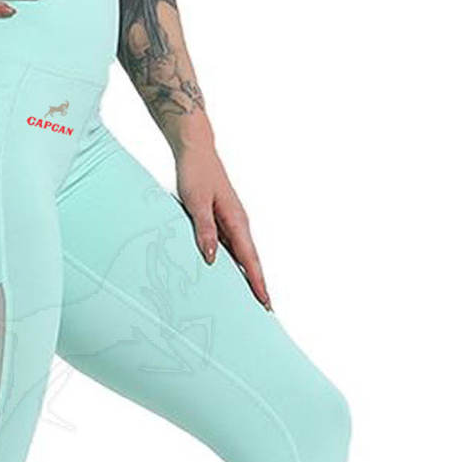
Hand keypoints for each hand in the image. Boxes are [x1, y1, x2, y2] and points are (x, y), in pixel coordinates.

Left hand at [176, 145, 270, 309]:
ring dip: (248, 276)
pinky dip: (235, 264)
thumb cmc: (196, 175)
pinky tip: (230, 275)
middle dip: (259, 285)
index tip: (265, 301)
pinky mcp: (224, 221)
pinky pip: (232, 248)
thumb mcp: (196, 203)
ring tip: (251, 298)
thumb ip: (205, 230)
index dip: (257, 282)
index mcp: (236, 221)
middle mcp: (239, 224)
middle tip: (266, 309)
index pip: (250, 259)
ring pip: (243, 256)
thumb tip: (213, 259)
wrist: (197, 152)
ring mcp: (232, 223)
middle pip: (252, 261)